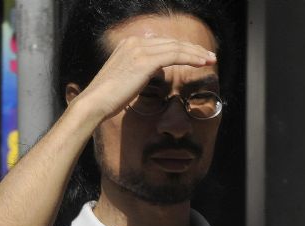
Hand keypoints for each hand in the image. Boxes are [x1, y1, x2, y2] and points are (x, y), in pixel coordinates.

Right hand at [74, 37, 216, 119]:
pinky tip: (201, 63)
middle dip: (192, 49)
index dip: (180, 48)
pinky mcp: (145, 60)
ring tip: (210, 59)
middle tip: (208, 56)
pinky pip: (175, 55)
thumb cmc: (106, 99)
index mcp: (127, 45)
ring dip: (196, 53)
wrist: (94, 103)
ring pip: (176, 47)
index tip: (194, 56)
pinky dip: (190, 58)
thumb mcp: (123, 79)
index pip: (161, 43)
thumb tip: (152, 73)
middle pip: (171, 42)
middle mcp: (134, 43)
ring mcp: (139, 50)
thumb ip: (137, 71)